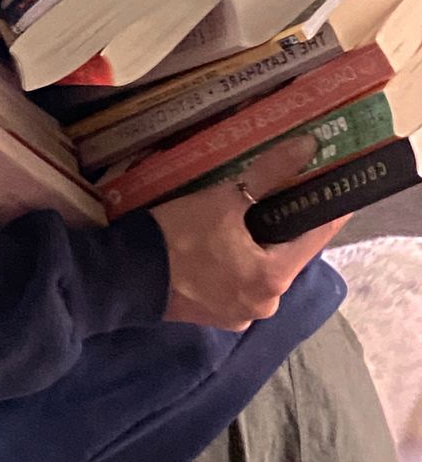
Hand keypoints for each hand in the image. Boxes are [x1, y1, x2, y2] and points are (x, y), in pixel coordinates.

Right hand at [149, 135, 350, 330]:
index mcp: (272, 279)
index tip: (337, 186)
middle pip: (286, 254)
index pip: (315, 237)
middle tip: (282, 190)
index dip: (326, 208)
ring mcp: (237, 314)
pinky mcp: (213, 315)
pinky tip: (223, 238)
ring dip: (258, 242)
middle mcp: (263, 305)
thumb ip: (269, 174)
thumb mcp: (224, 199)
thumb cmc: (177, 236)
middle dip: (284, 223)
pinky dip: (237, 259)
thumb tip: (307, 147)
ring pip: (260, 267)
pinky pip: (238, 280)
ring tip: (248, 211)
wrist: (124, 275)